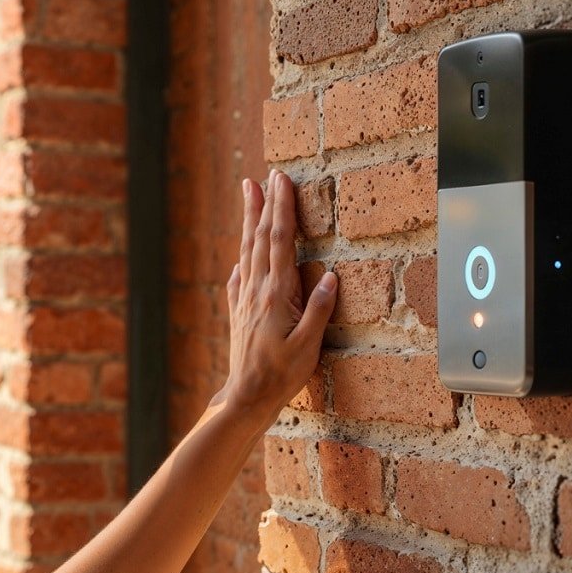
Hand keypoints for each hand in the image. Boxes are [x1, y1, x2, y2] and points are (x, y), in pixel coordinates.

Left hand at [214, 169, 336, 422]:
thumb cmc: (281, 375)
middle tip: (264, 176)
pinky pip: (240, 275)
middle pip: (259, 238)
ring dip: (250, 221)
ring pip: (247, 251)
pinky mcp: (239, 311)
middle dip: (263, 205)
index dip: (281, 209)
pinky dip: (243, 256)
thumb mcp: (308, 346)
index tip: (281, 181)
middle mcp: (256, 290)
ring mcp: (245, 299)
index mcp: (275, 294)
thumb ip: (319, 310)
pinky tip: (243, 253)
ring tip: (249, 194)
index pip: (279, 242)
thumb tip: (332, 276)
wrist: (245, 396)